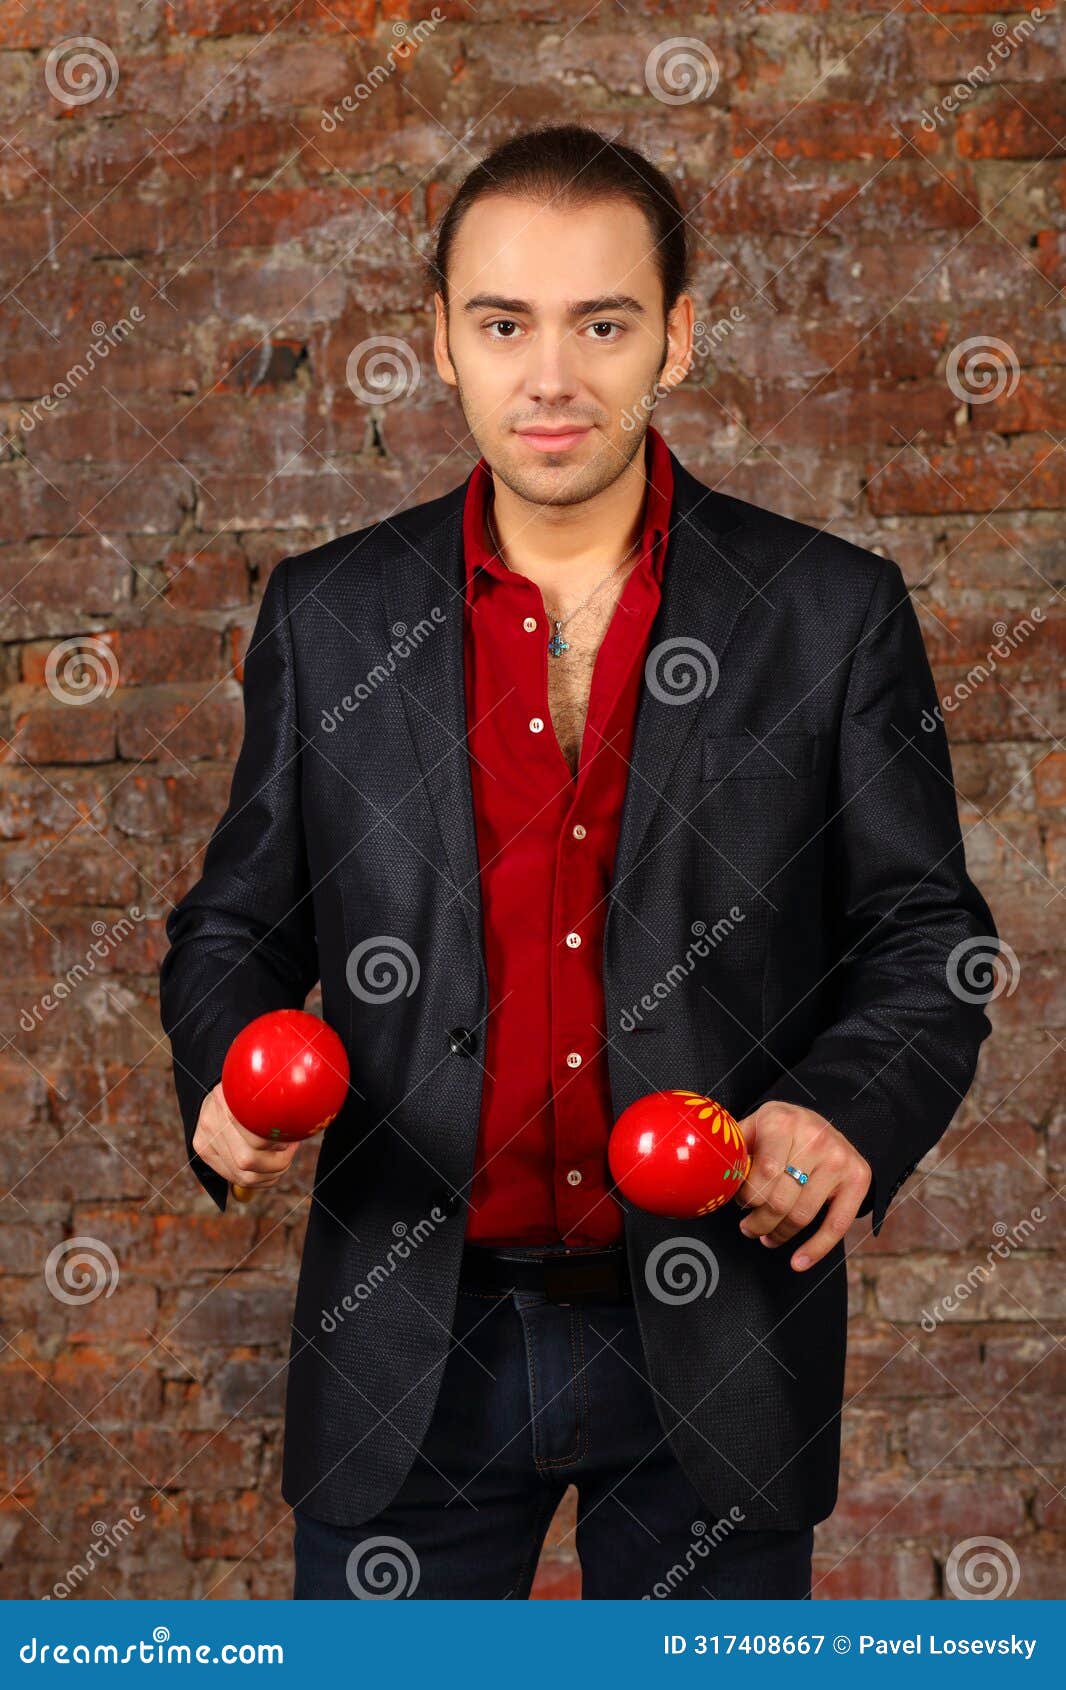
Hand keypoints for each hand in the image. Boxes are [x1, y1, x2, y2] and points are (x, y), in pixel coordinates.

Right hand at [192, 1082, 300, 1192]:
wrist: (215, 1085)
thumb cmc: (249, 1087)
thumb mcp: (261, 1084)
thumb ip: (277, 1101)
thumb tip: (304, 1123)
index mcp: (227, 1100)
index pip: (256, 1136)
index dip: (278, 1143)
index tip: (292, 1137)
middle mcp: (211, 1120)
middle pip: (248, 1160)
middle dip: (278, 1161)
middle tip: (290, 1149)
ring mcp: (204, 1138)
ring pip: (244, 1175)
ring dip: (271, 1174)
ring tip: (281, 1157)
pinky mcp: (202, 1151)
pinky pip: (236, 1178)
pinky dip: (260, 1179)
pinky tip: (269, 1167)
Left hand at [732, 1101, 871, 1271]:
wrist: (822, 1122)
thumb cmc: (779, 1130)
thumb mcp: (754, 1126)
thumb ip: (735, 1148)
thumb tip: (711, 1176)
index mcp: (782, 1121)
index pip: (764, 1174)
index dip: (748, 1197)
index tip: (741, 1203)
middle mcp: (815, 1137)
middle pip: (781, 1200)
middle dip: (759, 1222)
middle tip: (748, 1228)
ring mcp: (840, 1158)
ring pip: (802, 1215)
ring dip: (779, 1234)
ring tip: (767, 1237)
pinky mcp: (858, 1178)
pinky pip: (837, 1225)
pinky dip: (816, 1250)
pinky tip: (798, 1262)